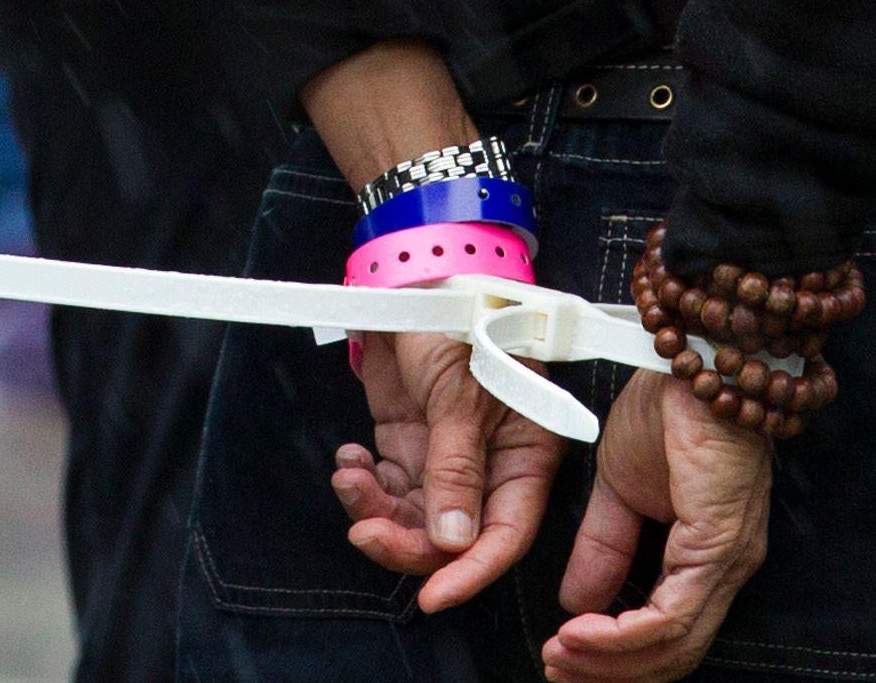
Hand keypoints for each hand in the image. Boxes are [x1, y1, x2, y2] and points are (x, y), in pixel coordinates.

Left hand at [329, 330, 560, 610]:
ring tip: (351, 477)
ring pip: (412, 519)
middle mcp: (490, 468)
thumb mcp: (462, 392)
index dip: (471, 571)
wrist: (413, 277)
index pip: (505, 533)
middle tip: (365, 531)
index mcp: (525, 456)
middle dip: (406, 542)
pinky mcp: (407, 447)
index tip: (434, 597)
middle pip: (451, 537)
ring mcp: (445, 460)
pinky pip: (385, 490)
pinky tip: (349, 459)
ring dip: (374, 510)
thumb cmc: (458, 321)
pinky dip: (362, 484)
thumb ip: (456, 467)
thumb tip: (454, 540)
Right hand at [546, 367, 771, 682]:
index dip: (616, 657)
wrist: (690, 356)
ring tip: (561, 655)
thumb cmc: (668, 407)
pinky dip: (622, 637)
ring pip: (673, 646)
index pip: (670, 635)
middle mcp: (725, 567)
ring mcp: (727, 559)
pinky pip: (671, 616)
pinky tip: (581, 630)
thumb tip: (578, 600)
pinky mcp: (717, 545)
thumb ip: (603, 545)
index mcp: (707, 554)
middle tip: (556, 670)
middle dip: (608, 672)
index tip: (564, 657)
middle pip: (673, 655)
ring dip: (608, 661)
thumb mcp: (619, 486)